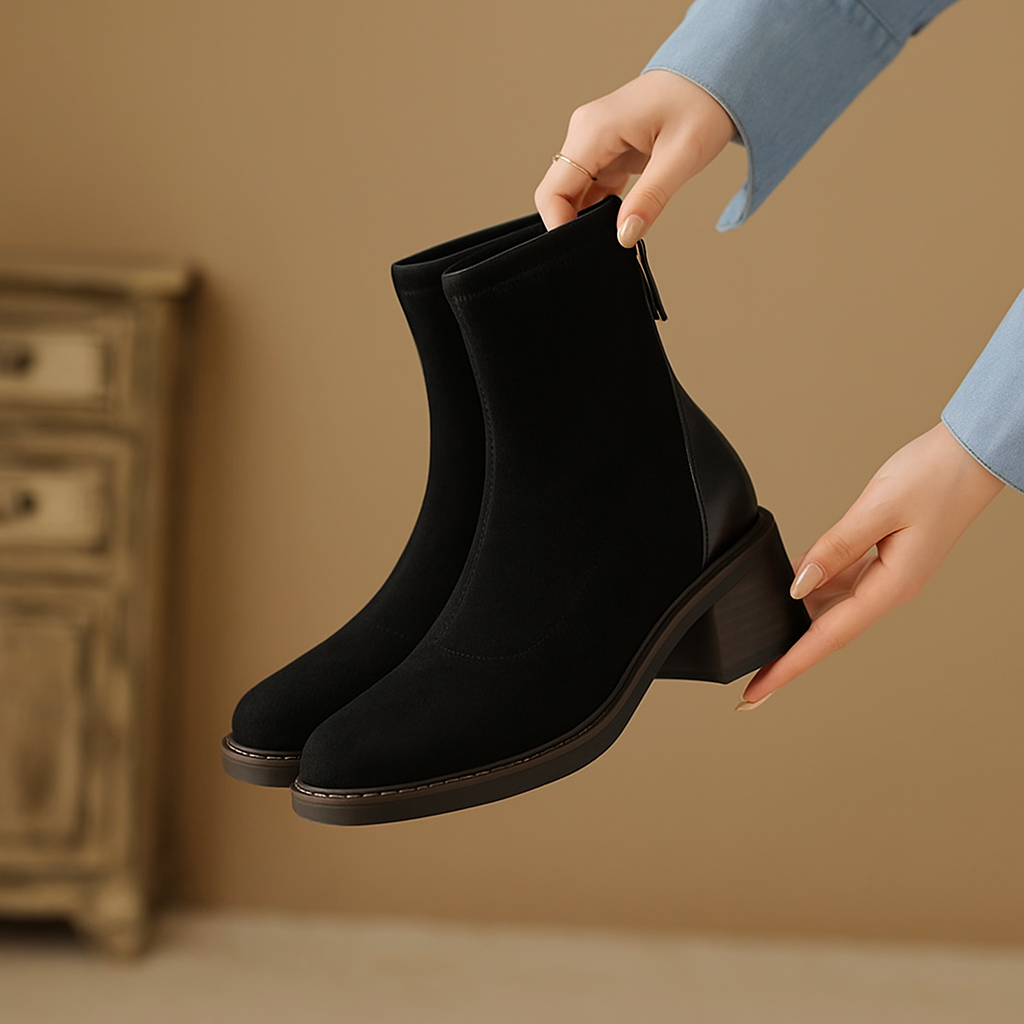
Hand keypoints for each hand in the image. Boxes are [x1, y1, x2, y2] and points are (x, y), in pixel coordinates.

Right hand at [534, 71, 735, 245]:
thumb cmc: (702, 103)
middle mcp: (586, 132)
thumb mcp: (682, 156)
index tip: (582, 251)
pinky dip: (602, 208)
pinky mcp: (608, 149)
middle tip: (604, 250)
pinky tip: (622, 223)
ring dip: (589, 219)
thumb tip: (625, 237)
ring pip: (574, 193)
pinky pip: (592, 186)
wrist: (717, 74)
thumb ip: (650, 199)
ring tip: (618, 236)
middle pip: (559, 193)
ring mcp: (595, 141)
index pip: (552, 191)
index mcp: (594, 130)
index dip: (559, 226)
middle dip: (574, 225)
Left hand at [739, 423, 1004, 706]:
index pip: (828, 637)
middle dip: (788, 657)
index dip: (790, 666)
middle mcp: (888, 589)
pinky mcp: (882, 556)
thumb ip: (834, 547)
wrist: (970, 455)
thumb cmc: (934, 477)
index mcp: (892, 587)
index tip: (759, 692)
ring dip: (798, 623)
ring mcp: (886, 574)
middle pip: (826, 632)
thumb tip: (799, 583)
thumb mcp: (877, 508)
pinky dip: (811, 588)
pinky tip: (788, 585)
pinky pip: (839, 582)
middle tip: (751, 683)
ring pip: (831, 608)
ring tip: (762, 639)